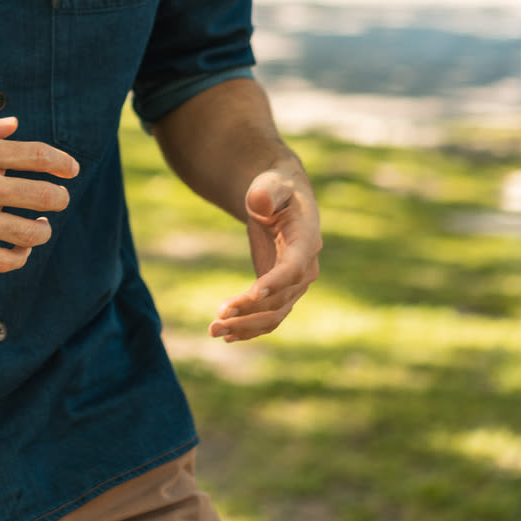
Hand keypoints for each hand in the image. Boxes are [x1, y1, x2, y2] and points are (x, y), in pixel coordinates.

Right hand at [0, 111, 78, 271]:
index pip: (38, 156)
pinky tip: (20, 249)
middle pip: (44, 195)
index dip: (62, 162)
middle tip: (57, 199)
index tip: (71, 169)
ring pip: (31, 232)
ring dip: (43, 229)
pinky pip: (6, 260)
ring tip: (40, 226)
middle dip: (58, 198)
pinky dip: (21, 256)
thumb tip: (14, 126)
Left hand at [210, 168, 321, 341]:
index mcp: (307, 241)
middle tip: (218, 318)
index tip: (252, 294)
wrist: (281, 199)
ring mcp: (294, 285)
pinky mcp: (280, 292)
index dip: (276, 282)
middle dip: (249, 311)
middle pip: (280, 299)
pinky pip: (268, 317)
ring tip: (213, 331)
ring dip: (245, 326)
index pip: (294, 267)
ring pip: (273, 315)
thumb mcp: (271, 184)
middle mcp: (305, 269)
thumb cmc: (275, 188)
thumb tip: (258, 202)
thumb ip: (266, 192)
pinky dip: (249, 328)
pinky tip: (226, 336)